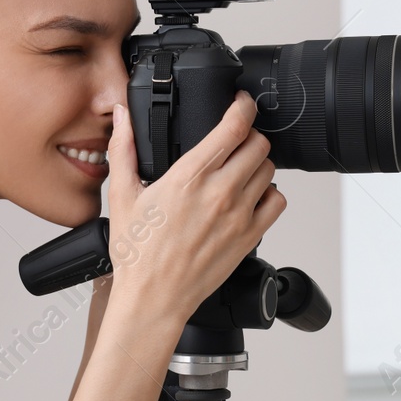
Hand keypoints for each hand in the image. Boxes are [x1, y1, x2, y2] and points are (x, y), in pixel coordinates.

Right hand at [104, 90, 284, 321]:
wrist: (154, 298)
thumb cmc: (138, 254)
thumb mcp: (122, 195)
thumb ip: (124, 148)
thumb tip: (123, 116)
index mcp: (189, 177)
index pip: (234, 126)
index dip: (243, 106)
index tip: (240, 103)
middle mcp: (220, 193)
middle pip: (259, 144)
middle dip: (249, 135)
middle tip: (235, 140)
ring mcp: (239, 215)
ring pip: (269, 170)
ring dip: (257, 163)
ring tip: (239, 170)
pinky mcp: (250, 237)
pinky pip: (277, 201)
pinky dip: (269, 193)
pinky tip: (249, 197)